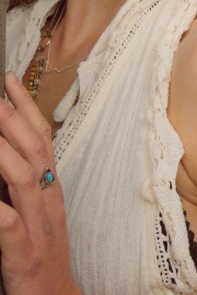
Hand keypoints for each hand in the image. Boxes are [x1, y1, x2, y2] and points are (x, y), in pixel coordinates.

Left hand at [0, 73, 79, 294]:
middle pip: (35, 151)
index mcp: (50, 190)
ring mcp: (38, 228)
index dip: (26, 106)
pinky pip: (8, 225)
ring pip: (24, 180)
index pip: (41, 138)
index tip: (8, 79)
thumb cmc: (37, 260)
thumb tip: (2, 152)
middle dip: (13, 118)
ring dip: (4, 150)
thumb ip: (16, 186)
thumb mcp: (30, 215)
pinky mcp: (24, 254)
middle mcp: (48, 202)